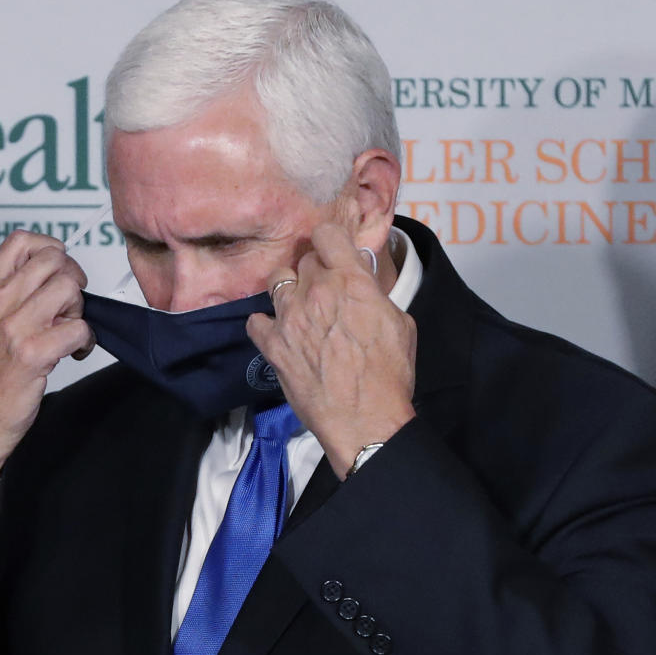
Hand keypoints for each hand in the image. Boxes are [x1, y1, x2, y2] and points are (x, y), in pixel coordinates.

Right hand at [0, 231, 94, 513]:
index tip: (59, 271)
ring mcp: (13, 328)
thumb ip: (6, 296)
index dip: (52, 250)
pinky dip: (85, 341)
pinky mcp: (32, 354)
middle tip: (69, 306)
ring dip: (80, 309)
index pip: (21, 242)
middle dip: (73, 280)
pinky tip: (75, 353)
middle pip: (54, 260)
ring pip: (69, 288)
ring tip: (70, 330)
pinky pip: (78, 328)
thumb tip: (45, 276)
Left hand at [246, 223, 416, 478]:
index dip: (329, 239)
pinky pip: (256, 320)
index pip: (327, 234)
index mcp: (350, 281)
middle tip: (324, 290)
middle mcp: (316, 291)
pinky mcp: (272, 344)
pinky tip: (277, 332)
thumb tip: (360, 277)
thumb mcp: (400, 323)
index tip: (332, 250)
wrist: (365, 420)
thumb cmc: (390, 374)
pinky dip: (265, 324)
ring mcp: (289, 317)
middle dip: (314, 271)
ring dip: (289, 291)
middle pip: (304, 260)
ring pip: (277, 282)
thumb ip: (375, 293)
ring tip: (300, 309)